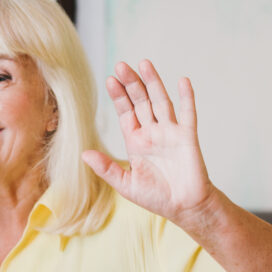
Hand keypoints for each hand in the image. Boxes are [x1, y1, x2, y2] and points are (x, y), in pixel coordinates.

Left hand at [83, 60, 214, 225]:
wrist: (184, 208)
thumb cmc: (155, 197)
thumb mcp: (125, 184)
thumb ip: (106, 168)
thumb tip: (83, 154)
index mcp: (136, 141)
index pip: (126, 113)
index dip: (118, 97)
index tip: (109, 79)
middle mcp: (152, 132)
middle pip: (141, 102)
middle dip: (131, 84)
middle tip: (121, 65)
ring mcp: (170, 132)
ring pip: (161, 102)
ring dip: (153, 83)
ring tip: (144, 64)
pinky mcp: (188, 137)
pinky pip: (188, 114)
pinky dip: (187, 97)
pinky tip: (182, 81)